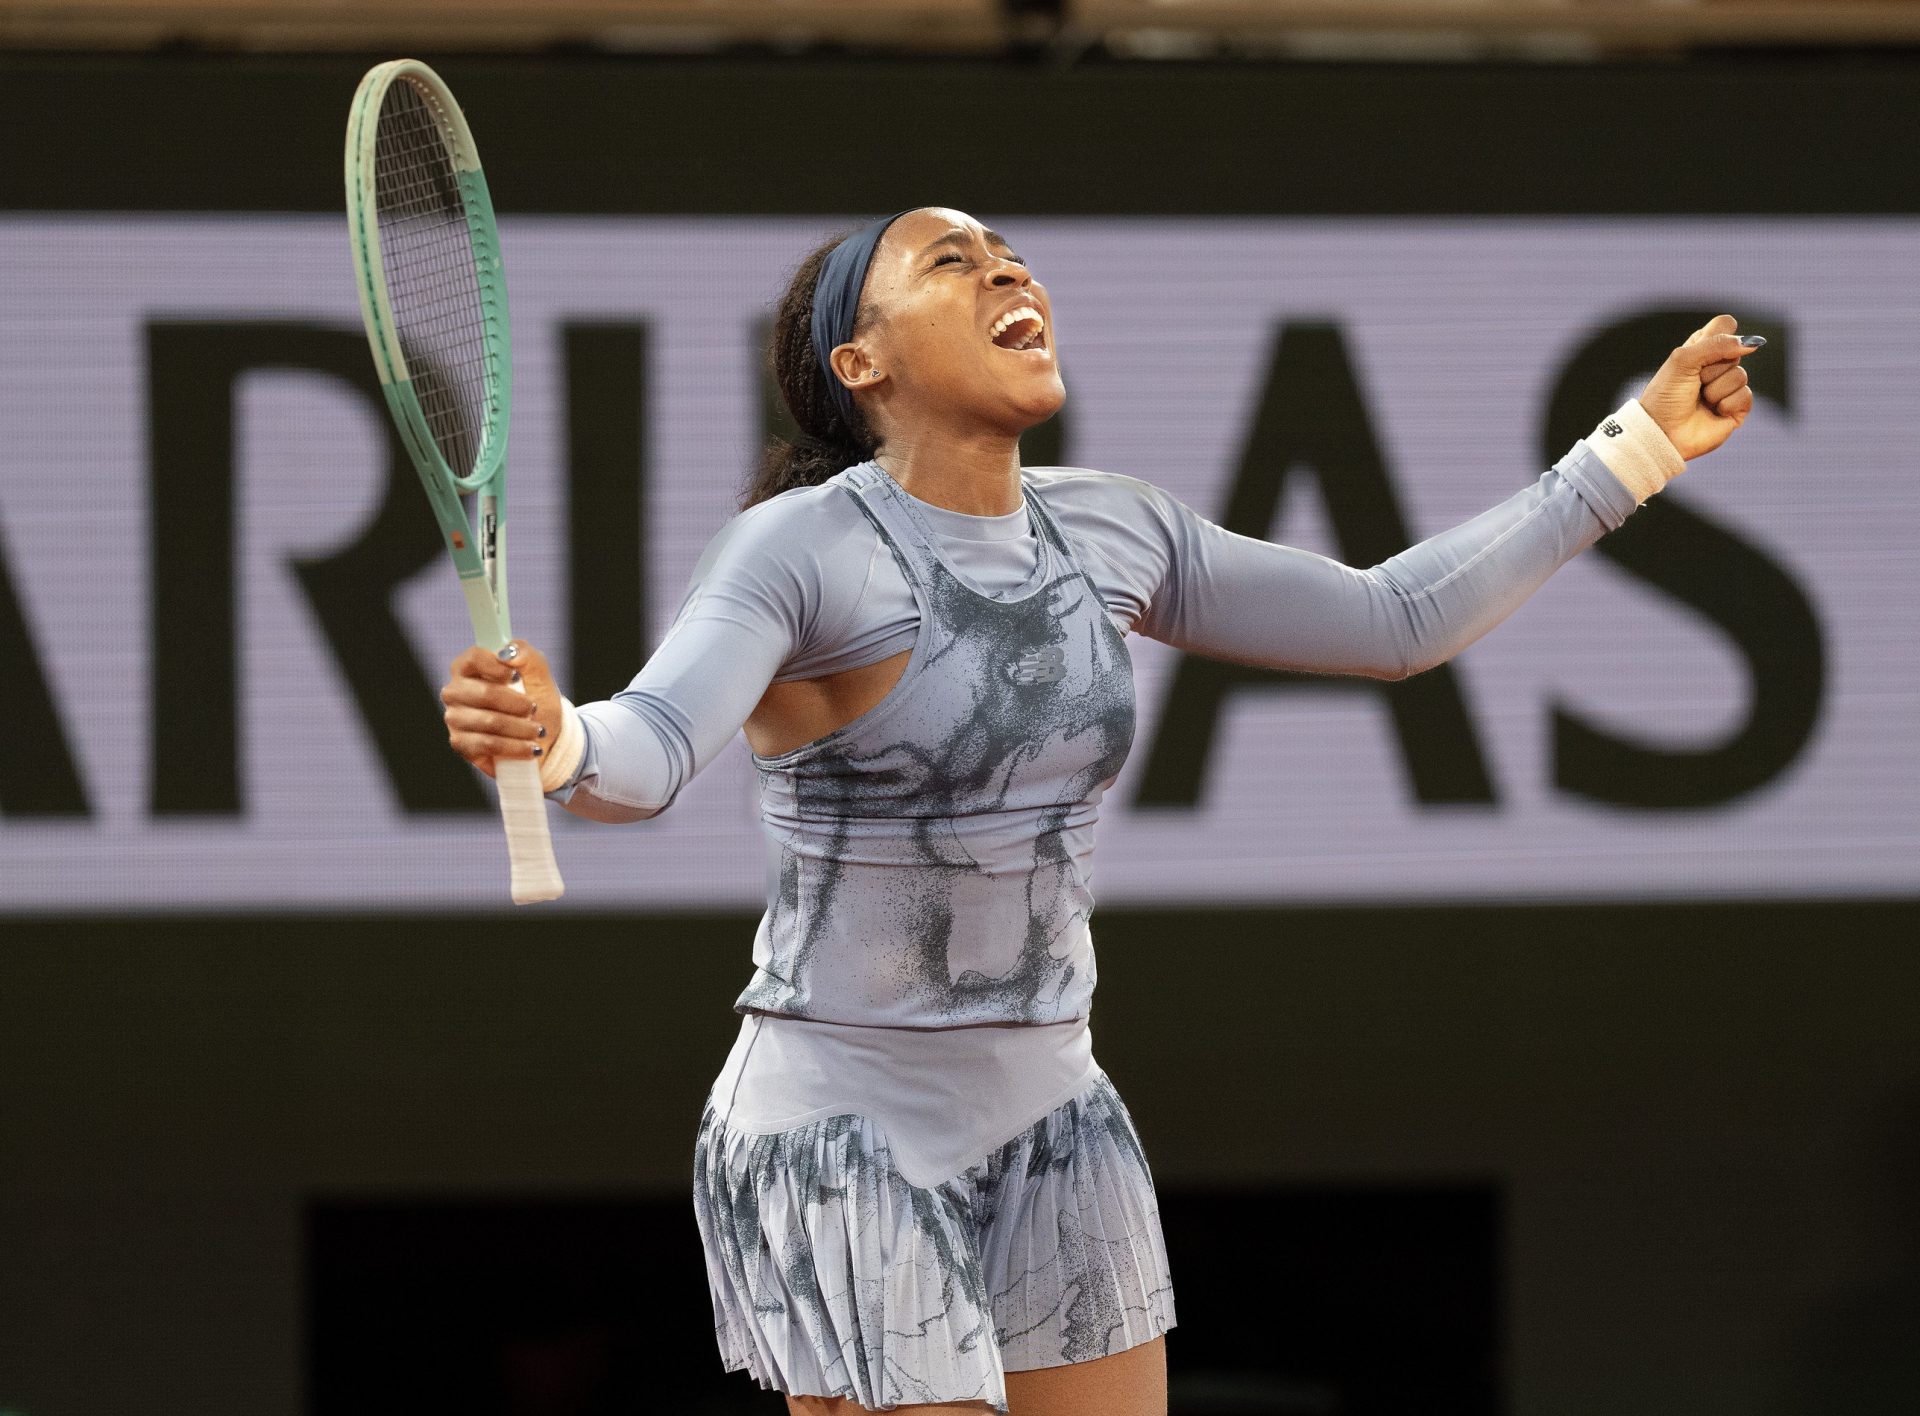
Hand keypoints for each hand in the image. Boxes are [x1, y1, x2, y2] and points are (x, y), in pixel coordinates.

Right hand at [438, 639, 561, 779]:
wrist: (540, 735)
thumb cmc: (535, 698)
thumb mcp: (538, 673)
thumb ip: (526, 654)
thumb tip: (509, 652)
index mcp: (469, 666)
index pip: (473, 658)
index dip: (497, 667)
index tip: (517, 677)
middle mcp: (456, 691)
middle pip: (484, 693)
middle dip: (517, 703)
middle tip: (533, 708)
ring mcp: (455, 718)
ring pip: (489, 722)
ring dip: (521, 727)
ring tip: (537, 730)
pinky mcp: (460, 743)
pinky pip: (488, 744)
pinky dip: (515, 747)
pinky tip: (530, 747)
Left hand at [1635, 313, 1763, 461]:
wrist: (1661, 432)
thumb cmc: (1665, 396)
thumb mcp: (1683, 360)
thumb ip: (1716, 344)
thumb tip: (1752, 343)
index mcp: (1701, 350)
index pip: (1725, 325)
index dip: (1718, 336)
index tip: (1701, 352)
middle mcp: (1716, 366)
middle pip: (1736, 350)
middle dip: (1712, 367)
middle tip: (1694, 382)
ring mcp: (1727, 387)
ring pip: (1740, 375)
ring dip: (1716, 389)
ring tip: (1700, 400)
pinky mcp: (1736, 408)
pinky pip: (1745, 395)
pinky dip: (1726, 403)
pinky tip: (1712, 412)